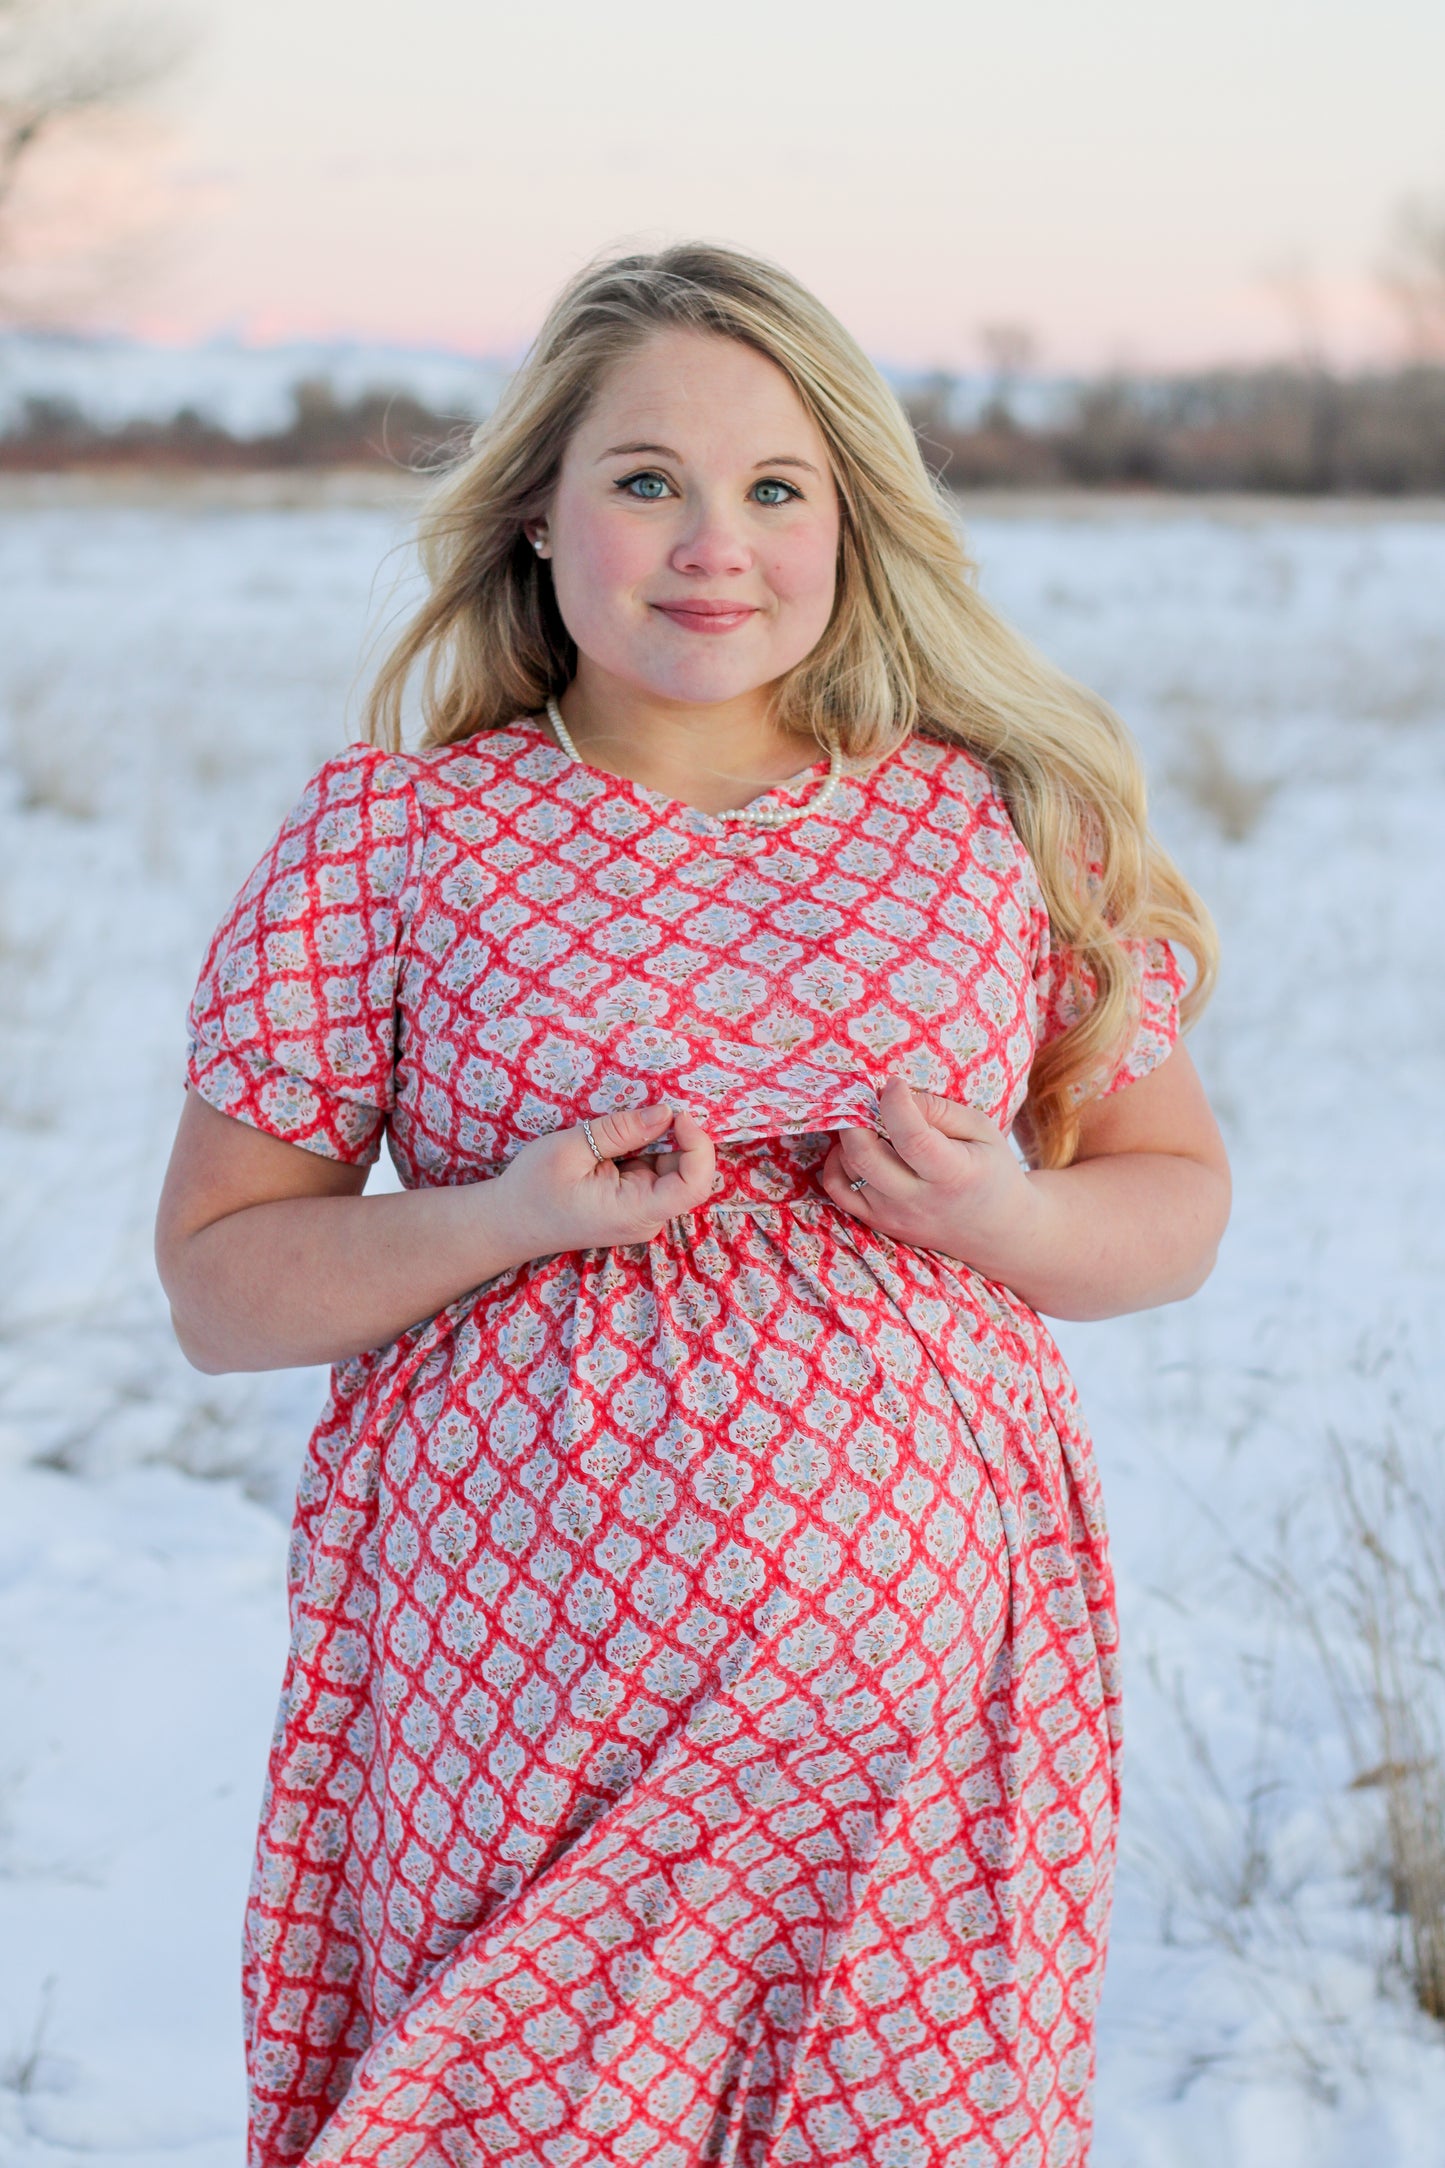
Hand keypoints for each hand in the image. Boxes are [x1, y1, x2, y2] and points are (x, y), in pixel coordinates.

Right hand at [492, 1102, 714, 1265]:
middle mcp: (647, 1218)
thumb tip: (665, 1112)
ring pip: (672, 1169)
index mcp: (635, 1212)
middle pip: (688, 1174)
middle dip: (679, 1136)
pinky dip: (647, 1147)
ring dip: (661, 1139)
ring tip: (633, 1115)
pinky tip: (626, 1131)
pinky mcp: (633, 1203)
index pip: (694, 1185)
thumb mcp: (570, 1150)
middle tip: (655, 1101)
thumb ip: (620, 1131)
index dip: (698, 1146)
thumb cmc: (531, 1189)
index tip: (677, 1113)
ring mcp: (641, 1212)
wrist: (508, 1222)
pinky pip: (654, 1171)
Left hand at [818, 1073, 1037, 1273]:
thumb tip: (897, 1095)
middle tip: (872, 1102)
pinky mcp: (879, 1222)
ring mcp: (894, 1215)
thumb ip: (941, 1110)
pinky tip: (858, 1151)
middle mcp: (919, 1200)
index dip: (895, 1104)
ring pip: (848, 1168)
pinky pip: (838, 1190)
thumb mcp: (983, 1131)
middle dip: (858, 1117)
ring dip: (850, 1138)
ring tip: (872, 1126)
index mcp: (954, 1175)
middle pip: (865, 1155)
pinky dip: (838, 1163)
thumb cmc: (991, 1171)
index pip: (912, 1138)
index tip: (896, 1084)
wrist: (997, 1232)